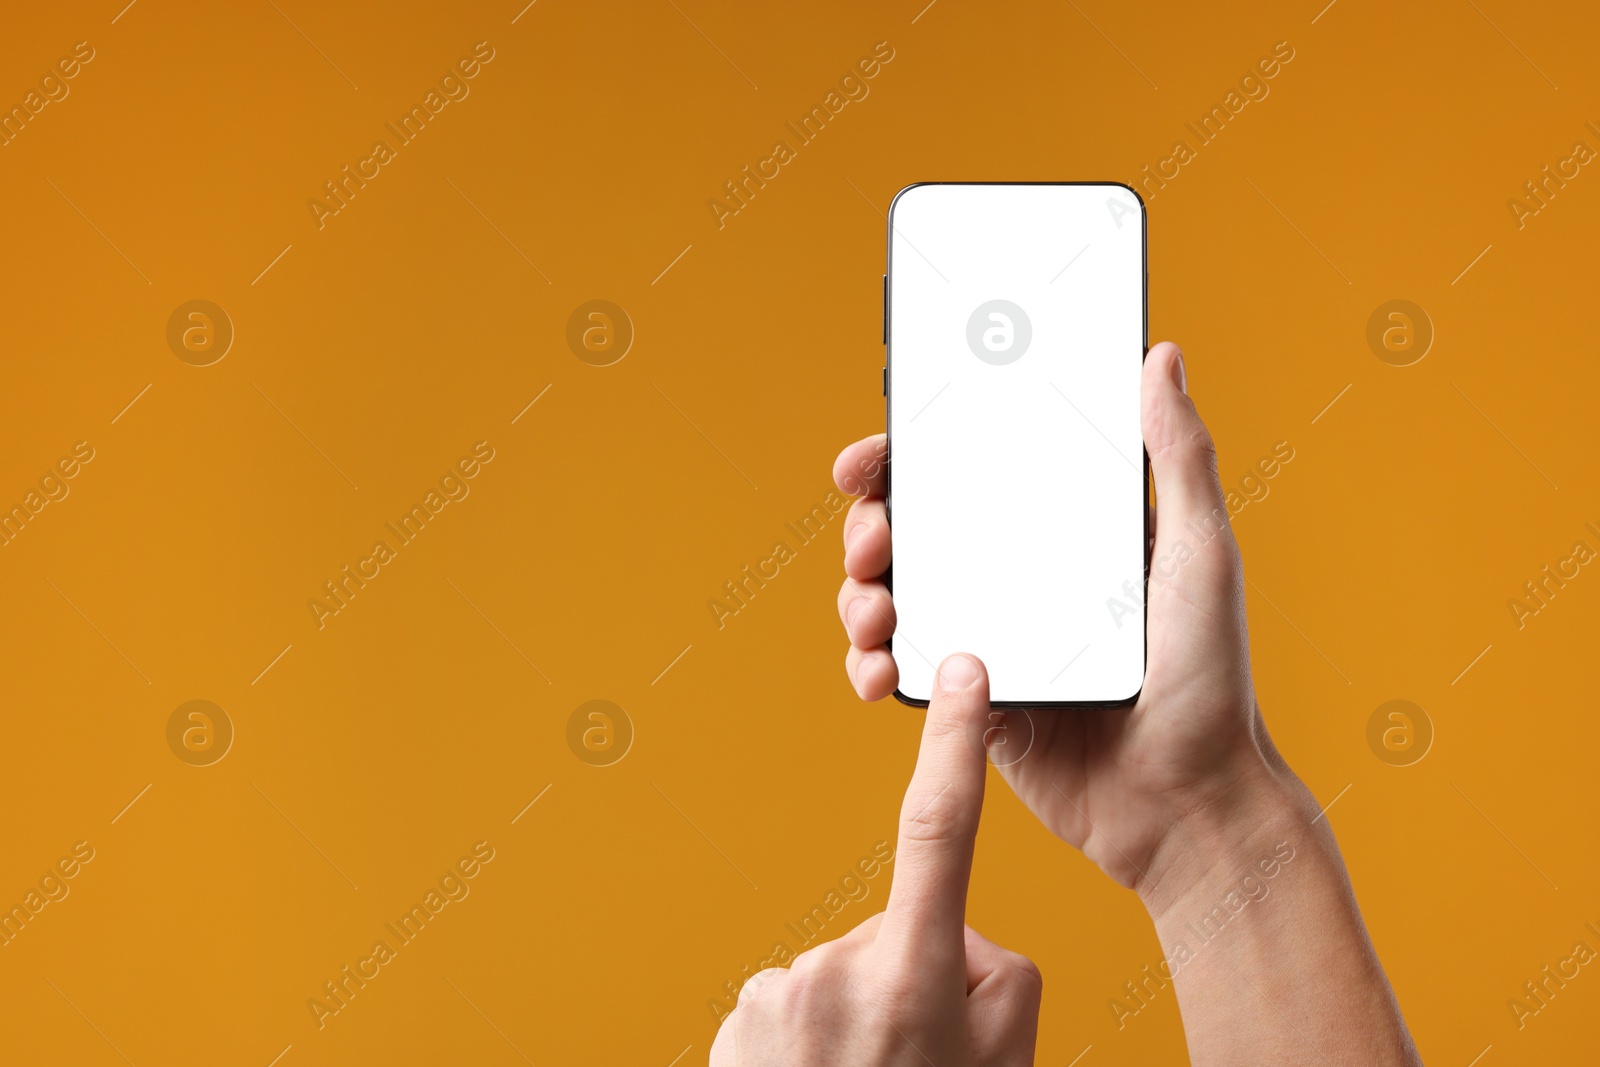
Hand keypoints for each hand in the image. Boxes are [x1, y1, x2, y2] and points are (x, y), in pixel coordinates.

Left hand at [709, 654, 1040, 1066]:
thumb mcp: (1009, 1053)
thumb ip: (992, 966)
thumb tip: (950, 936)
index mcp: (916, 971)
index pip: (941, 828)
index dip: (954, 742)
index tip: (959, 671)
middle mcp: (836, 970)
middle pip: (891, 931)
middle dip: (907, 975)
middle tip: (913, 1056)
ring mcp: (775, 998)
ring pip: (835, 974)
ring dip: (853, 1016)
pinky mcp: (733, 1026)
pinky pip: (788, 1007)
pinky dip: (808, 1042)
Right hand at [832, 342, 1303, 903]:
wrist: (1190, 805)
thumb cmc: (1211, 678)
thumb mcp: (1200, 552)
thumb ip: (1179, 457)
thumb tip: (1164, 357)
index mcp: (1063, 532)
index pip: (973, 471)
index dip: (910, 457)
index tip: (874, 455)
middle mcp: (1019, 578)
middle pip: (917, 530)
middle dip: (871, 525)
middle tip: (872, 540)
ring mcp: (991, 640)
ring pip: (895, 597)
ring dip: (860, 594)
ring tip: (873, 612)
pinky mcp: (971, 703)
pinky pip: (903, 672)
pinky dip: (869, 667)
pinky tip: (877, 674)